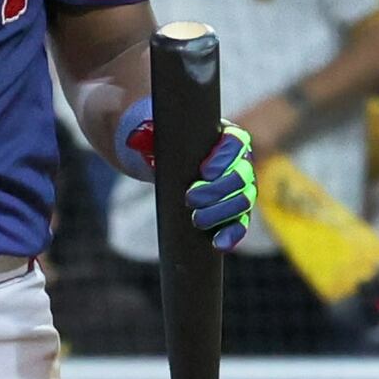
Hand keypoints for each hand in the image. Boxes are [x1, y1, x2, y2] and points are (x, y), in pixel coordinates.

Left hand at [118, 100, 258, 251]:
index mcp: (227, 137)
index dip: (224, 158)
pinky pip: (241, 224)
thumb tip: (134, 140)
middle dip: (217, 190)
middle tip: (190, 199)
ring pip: (244, 200)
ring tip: (197, 219)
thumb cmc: (165, 146)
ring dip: (222, 212)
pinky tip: (218, 242)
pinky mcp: (236, 213)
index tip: (204, 172)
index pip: (235, 143)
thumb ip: (145, 136)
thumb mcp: (155, 137)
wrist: (165, 167)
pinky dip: (232, 234)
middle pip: (241, 175)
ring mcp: (241, 189)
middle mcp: (240, 162)